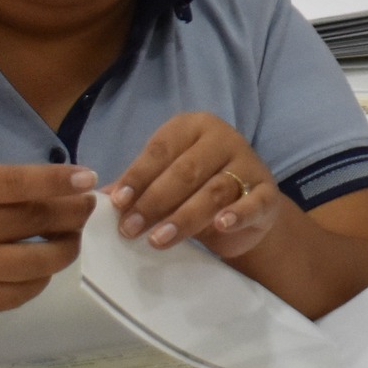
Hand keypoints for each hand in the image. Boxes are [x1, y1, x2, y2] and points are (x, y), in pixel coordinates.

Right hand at [0, 163, 95, 314]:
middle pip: (36, 222)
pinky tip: (43, 264)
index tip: (88, 178)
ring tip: (70, 237)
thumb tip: (68, 185)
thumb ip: (5, 183)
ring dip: (67, 248)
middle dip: (74, 213)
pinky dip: (42, 277)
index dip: (57, 181)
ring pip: (39, 263)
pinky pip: (24, 292)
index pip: (16, 184)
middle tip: (87, 207)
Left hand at [105, 113, 280, 259]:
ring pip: (215, 190)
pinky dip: (239, 214)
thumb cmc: (195, 187)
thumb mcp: (164, 181)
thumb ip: (136, 187)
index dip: (138, 176)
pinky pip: (255, 203)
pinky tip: (221, 225)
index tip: (118, 203)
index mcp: (193, 127)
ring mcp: (249, 165)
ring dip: (184, 217)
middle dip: (155, 202)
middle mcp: (223, 139)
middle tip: (131, 230)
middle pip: (186, 171)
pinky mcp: (268, 192)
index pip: (161, 149)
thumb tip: (100, 200)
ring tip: (159, 240)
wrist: (245, 206)